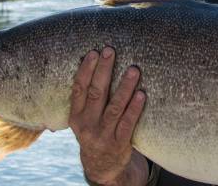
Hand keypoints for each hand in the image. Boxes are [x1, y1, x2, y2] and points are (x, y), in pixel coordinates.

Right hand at [68, 47, 147, 185]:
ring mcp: (103, 135)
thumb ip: (89, 98)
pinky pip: (128, 123)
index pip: (78, 89)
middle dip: (103, 71)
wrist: (102, 167)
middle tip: (111, 51)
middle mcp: (87, 125)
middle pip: (96, 94)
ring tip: (133, 69)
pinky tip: (142, 94)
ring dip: (124, 87)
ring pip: (114, 108)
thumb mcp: (84, 119)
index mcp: (76, 116)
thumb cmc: (96, 132)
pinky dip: (134, 108)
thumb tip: (99, 63)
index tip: (93, 53)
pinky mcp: (119, 143)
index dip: (85, 70)